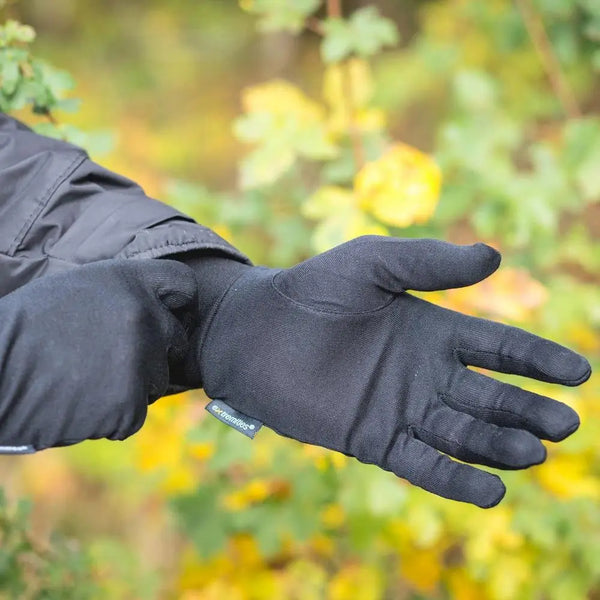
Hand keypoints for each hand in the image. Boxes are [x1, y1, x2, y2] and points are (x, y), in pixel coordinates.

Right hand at [0, 259, 196, 451]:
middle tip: (113, 359)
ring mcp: (140, 361)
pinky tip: (77, 405)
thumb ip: (123, 294)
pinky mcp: (128, 404)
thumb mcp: (77, 289)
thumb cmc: (26, 329)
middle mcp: (145, 316)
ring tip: (84, 382)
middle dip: (154, 351)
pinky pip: (134, 414)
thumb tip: (155, 309)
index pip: (184, 285)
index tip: (170, 316)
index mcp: (130, 281)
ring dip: (131, 386)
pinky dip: (112, 416)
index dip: (179, 304)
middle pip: (177, 339)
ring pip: (157, 380)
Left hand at [189, 236, 590, 507]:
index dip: (537, 360)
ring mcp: (401, 409)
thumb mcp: (372, 264)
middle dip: (526, 409)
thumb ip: (429, 264)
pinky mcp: (373, 440)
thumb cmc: (312, 290)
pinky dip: (455, 478)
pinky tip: (492, 489)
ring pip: (463, 433)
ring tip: (533, 452)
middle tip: (563, 423)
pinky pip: (422, 463)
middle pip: (489, 396)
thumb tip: (496, 257)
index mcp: (431, 330)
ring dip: (498, 445)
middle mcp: (423, 373)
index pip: (497, 348)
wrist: (254, 331)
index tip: (578, 372)